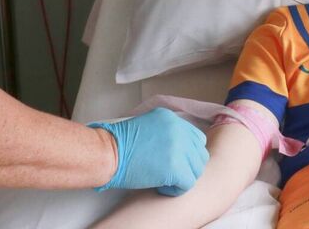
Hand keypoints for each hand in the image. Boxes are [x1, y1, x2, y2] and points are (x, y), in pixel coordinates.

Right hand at [89, 108, 208, 193]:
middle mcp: (179, 130)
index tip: (176, 161)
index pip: (196, 138)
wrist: (109, 152)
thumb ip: (166, 132)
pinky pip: (187, 184)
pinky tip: (161, 186)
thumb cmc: (119, 143)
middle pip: (200, 154)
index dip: (188, 153)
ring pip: (196, 170)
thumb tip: (177, 150)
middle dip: (188, 166)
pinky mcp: (176, 167)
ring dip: (182, 177)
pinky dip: (175, 189)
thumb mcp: (147, 126)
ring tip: (164, 180)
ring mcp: (179, 147)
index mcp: (172, 119)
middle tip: (171, 173)